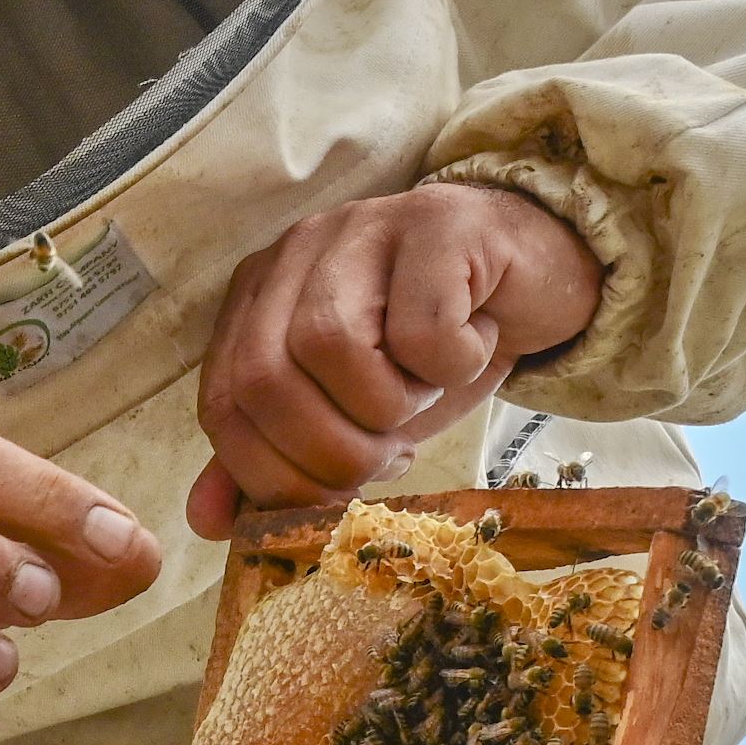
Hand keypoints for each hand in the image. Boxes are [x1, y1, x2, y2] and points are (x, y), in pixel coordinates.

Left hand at [185, 182, 603, 537]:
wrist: (538, 276)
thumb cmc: (437, 348)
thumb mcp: (352, 415)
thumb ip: (279, 458)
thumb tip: (207, 522)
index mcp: (260, 298)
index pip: (223, 403)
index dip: (273, 473)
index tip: (337, 492)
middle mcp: (296, 252)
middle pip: (264, 378)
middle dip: (329, 451)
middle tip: (390, 454)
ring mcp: (364, 227)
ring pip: (328, 345)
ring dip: (389, 403)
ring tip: (427, 388)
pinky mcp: (437, 222)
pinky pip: (421, 327)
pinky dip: (453, 364)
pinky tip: (473, 344)